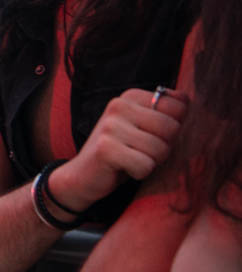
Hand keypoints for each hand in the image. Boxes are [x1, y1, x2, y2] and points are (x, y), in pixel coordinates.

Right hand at [53, 87, 188, 211]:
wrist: (84, 174)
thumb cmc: (122, 152)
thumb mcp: (143, 127)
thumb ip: (164, 112)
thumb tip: (186, 99)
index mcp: (130, 96)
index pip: (178, 106)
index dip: (173, 128)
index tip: (151, 135)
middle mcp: (118, 105)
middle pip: (172, 128)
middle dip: (164, 148)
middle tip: (141, 151)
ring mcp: (110, 126)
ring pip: (161, 149)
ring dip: (151, 162)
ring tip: (132, 160)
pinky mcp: (105, 148)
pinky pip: (145, 166)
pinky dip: (139, 173)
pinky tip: (124, 168)